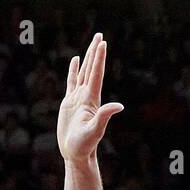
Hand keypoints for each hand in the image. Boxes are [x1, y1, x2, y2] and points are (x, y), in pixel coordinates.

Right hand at [58, 33, 122, 163]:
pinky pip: (72, 81)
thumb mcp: (94, 131)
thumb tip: (119, 106)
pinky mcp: (69, 103)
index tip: (103, 43)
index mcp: (92, 100)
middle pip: (92, 69)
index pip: (96, 74)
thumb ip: (104, 117)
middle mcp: (87, 96)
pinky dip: (74, 70)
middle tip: (100, 35)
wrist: (76, 154)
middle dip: (96, 52)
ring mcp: (78, 98)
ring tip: (92, 43)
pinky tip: (76, 61)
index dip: (99, 59)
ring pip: (83, 72)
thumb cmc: (84, 146)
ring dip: (88, 57)